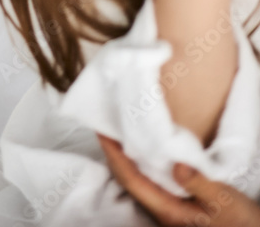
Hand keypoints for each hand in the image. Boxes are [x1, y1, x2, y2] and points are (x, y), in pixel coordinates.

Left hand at [98, 133, 259, 225]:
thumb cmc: (240, 222)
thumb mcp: (223, 201)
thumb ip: (199, 184)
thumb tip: (176, 164)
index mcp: (168, 210)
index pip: (131, 179)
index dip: (113, 155)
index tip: (102, 131)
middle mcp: (163, 211)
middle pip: (128, 180)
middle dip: (114, 154)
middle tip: (105, 126)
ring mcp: (169, 210)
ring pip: (138, 181)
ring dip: (126, 158)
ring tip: (120, 134)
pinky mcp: (177, 207)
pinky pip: (151, 182)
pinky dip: (142, 164)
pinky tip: (146, 152)